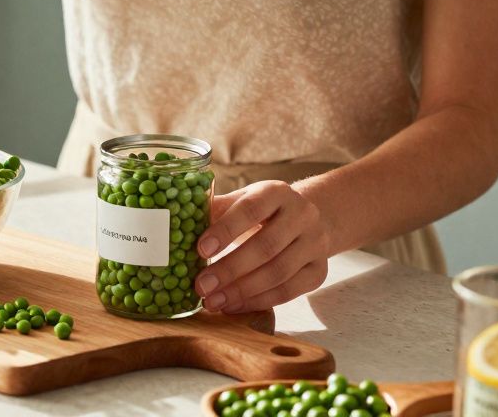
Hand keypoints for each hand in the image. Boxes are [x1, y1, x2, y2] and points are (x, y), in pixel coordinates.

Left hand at [193, 180, 330, 313]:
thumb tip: (179, 222)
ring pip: (278, 273)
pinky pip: (289, 291)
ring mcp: (315, 244)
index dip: (225, 231)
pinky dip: (258, 301)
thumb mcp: (241, 200)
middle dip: (230, 270)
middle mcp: (303, 215)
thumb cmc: (262, 210)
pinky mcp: (319, 271)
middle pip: (265, 247)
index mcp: (276, 192)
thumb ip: (216, 210)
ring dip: (242, 291)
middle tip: (201, 286)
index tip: (200, 250)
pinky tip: (234, 305)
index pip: (251, 210)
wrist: (307, 219)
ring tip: (213, 301)